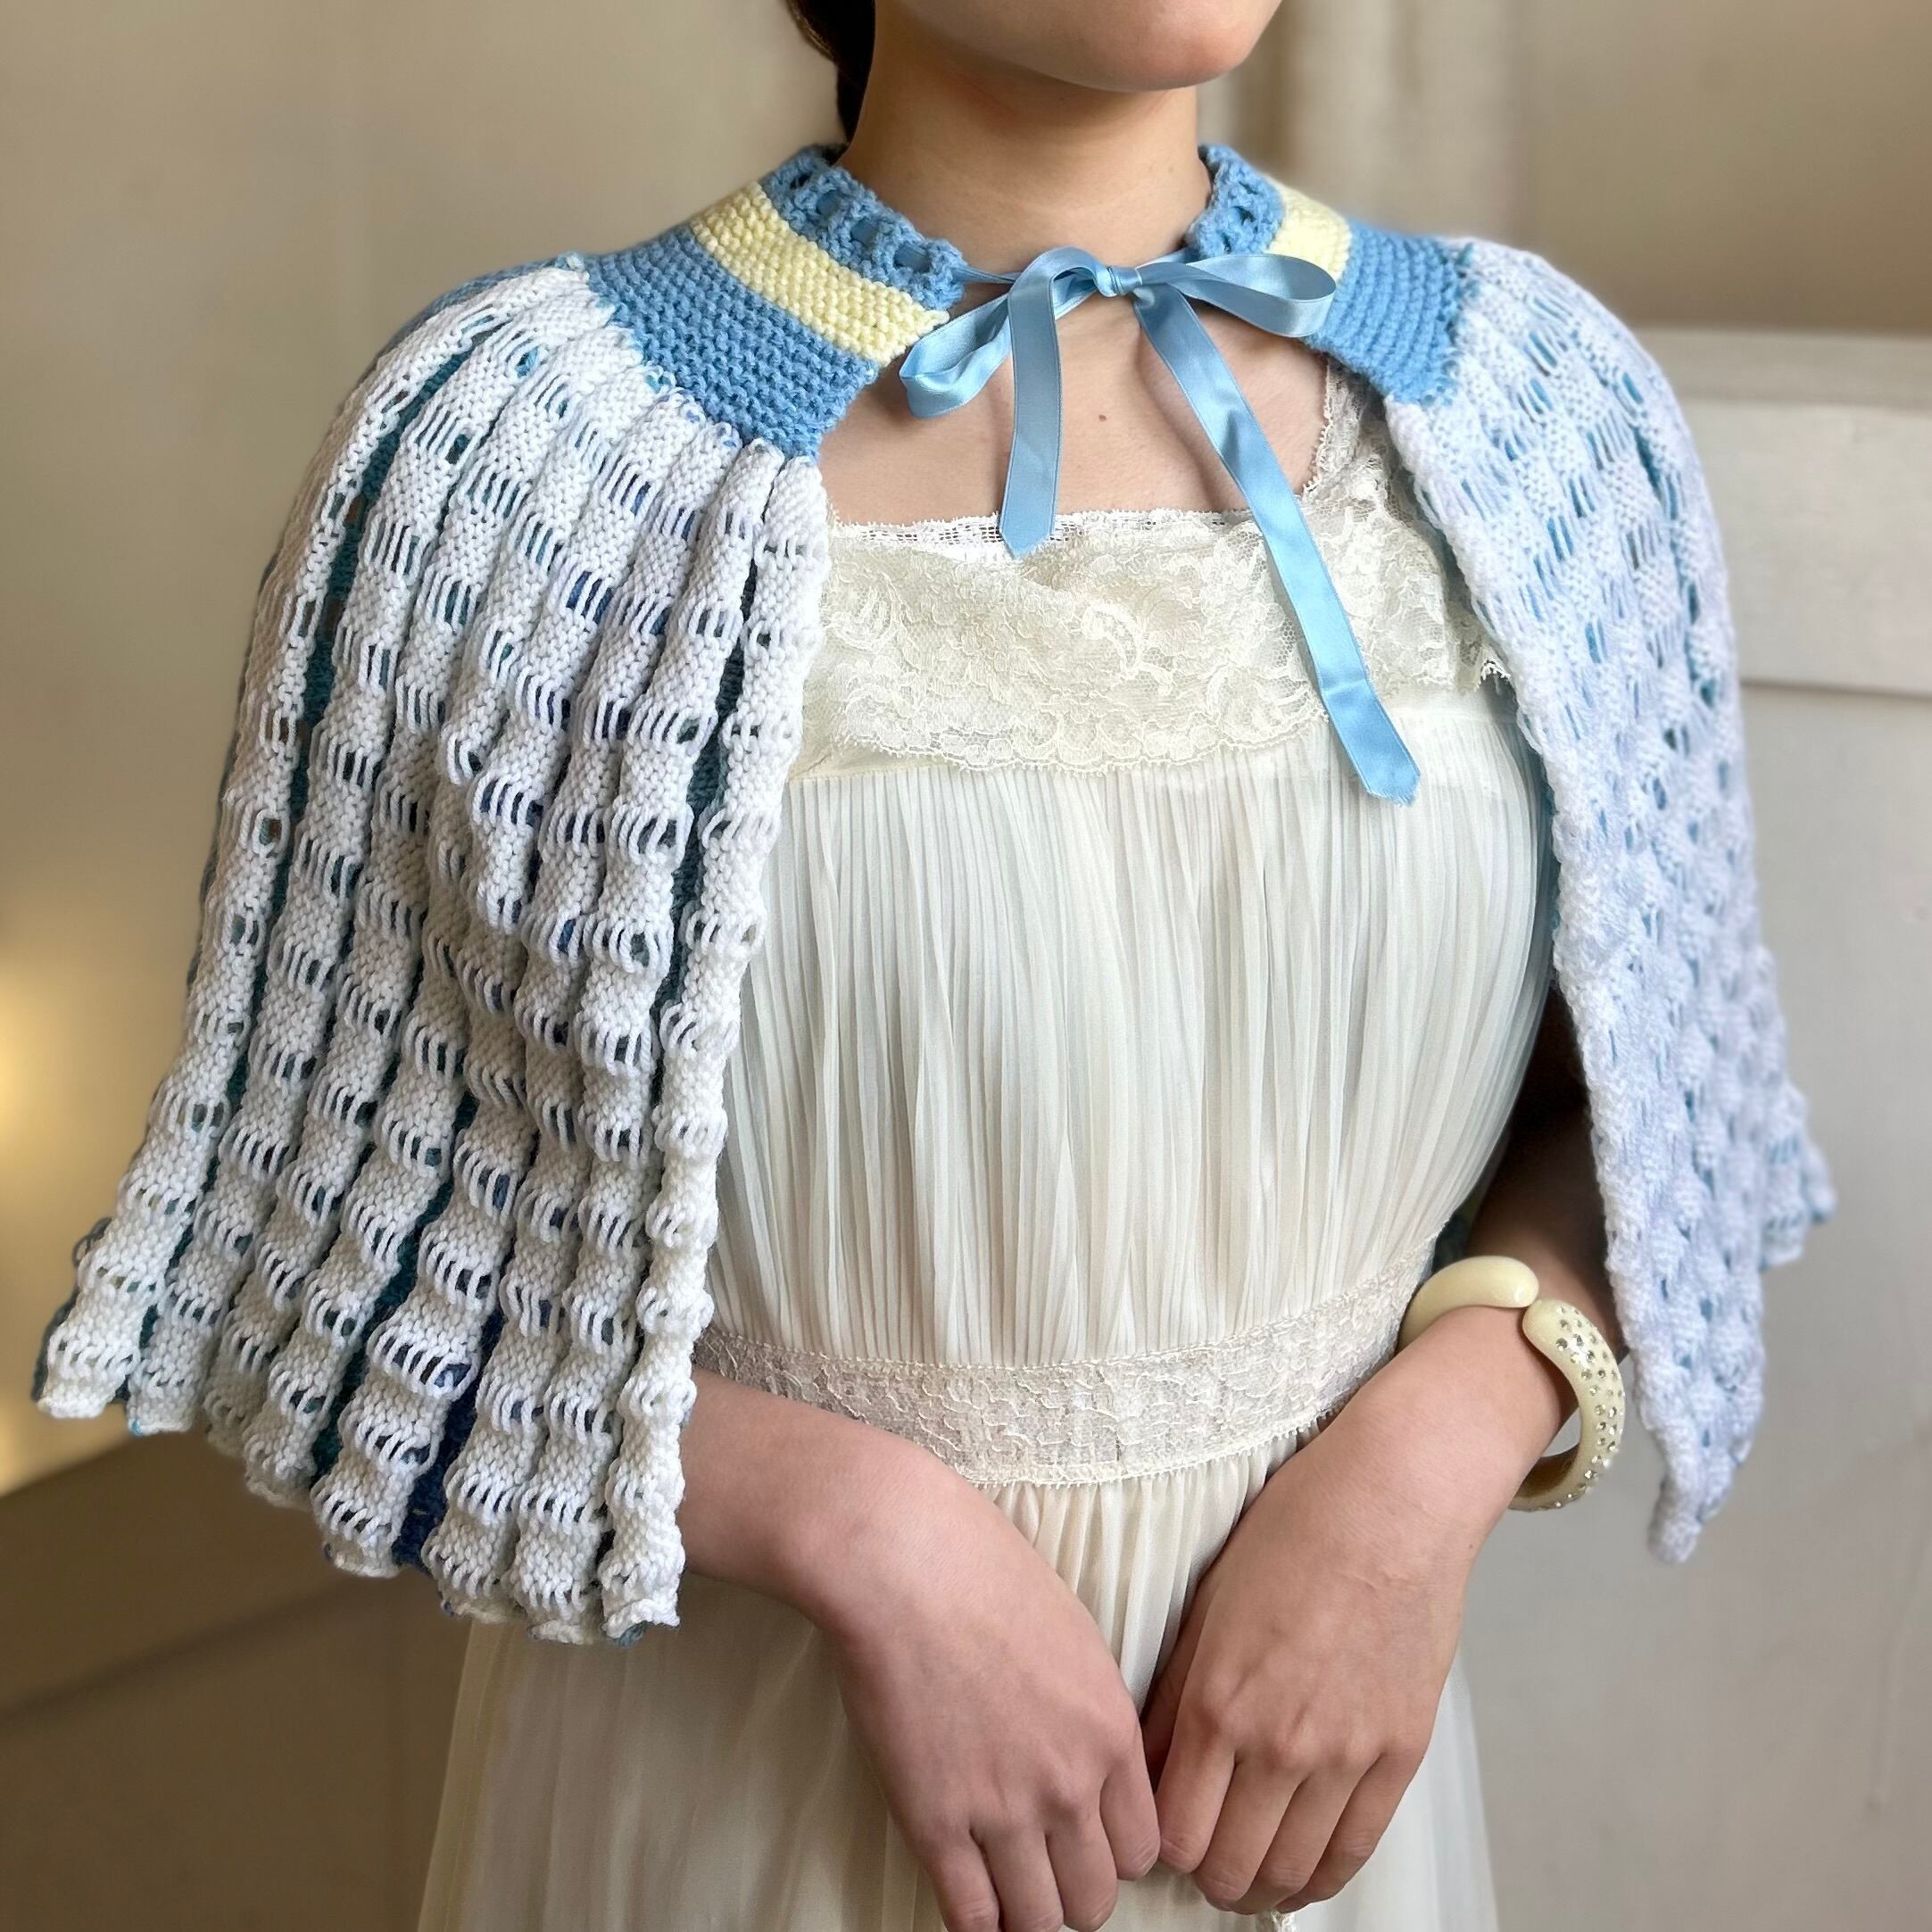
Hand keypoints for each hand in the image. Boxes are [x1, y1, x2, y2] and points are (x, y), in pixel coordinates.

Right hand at [813, 1441, 1161, 1931]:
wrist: (903, 1560)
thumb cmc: (982, 1571)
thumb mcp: (1074, 1633)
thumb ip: (1091, 1710)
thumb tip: (1090, 1759)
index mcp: (1111, 1730)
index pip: (1143, 1847)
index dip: (1112, 1852)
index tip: (1084, 1841)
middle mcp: (1070, 1781)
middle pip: (1095, 1896)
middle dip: (1071, 1890)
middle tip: (1041, 1867)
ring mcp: (1002, 1807)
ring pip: (1038, 1921)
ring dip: (1023, 1913)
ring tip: (1002, 1884)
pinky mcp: (934, 1820)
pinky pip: (971, 1916)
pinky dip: (973, 1920)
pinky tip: (963, 1890)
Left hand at [1139, 1323, 1539, 1915]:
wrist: (1393, 1504)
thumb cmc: (1296, 1532)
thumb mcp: (1209, 1605)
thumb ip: (1176, 1695)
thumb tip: (1148, 1762)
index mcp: (1218, 1700)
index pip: (1173, 1829)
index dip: (1157, 1844)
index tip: (1156, 1833)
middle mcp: (1279, 1742)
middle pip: (1226, 1868)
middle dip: (1205, 1872)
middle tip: (1200, 1855)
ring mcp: (1345, 1755)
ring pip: (1288, 1874)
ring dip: (1259, 1885)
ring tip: (1245, 1869)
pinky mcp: (1399, 1756)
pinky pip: (1353, 1851)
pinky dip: (1319, 1878)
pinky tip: (1299, 1871)